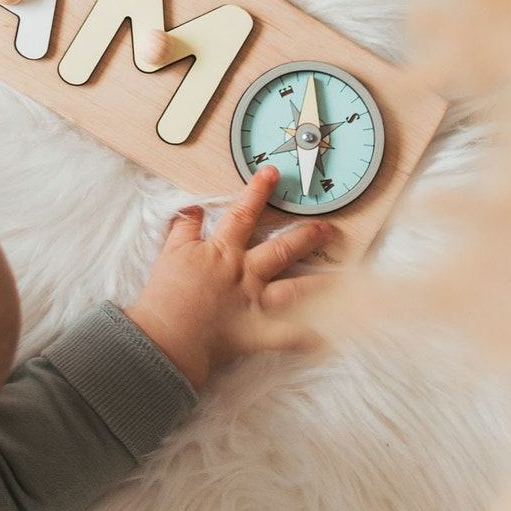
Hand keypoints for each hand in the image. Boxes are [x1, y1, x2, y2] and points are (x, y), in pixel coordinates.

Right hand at [123, 167, 332, 388]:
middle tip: (327, 227)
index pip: (243, 214)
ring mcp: (255, 303)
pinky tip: (329, 334)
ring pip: (295, 289)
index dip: (258, 191)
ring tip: (343, 277)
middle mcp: (244, 273)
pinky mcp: (258, 332)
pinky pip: (289, 336)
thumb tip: (194, 208)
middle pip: (281, 249)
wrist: (167, 334)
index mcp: (223, 252)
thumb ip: (184, 227)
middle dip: (305, 236)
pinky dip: (309, 336)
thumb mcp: (171, 252)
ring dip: (320, 282)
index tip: (273, 174)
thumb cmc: (166, 294)